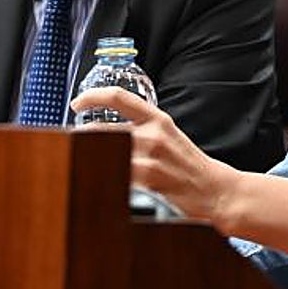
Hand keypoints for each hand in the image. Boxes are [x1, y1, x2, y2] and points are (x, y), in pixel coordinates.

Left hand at [71, 87, 239, 227]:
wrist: (216, 191)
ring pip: (105, 153)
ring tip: (80, 164)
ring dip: (88, 159)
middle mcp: (153, 135)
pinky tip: (99, 183)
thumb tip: (107, 131)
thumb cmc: (189, 166)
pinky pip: (115, 176)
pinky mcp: (148, 182)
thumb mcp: (169, 135)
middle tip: (71, 145)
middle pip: (102, 130)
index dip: (92, 97)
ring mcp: (150, 159)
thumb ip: (141, 129)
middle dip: (81, 139)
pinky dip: (103, 178)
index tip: (77, 103)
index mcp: (157, 119)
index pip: (118, 97)